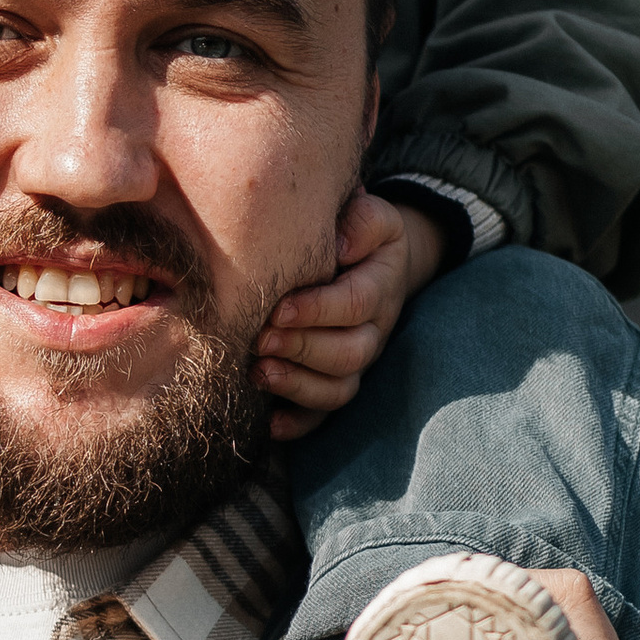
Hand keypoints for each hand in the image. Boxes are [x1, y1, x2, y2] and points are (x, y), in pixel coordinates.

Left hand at [254, 191, 446, 438]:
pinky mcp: (334, 382)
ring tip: (259, 372)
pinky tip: (269, 423)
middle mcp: (372, 331)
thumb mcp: (370, 215)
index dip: (318, 310)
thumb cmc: (355, 232)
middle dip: (303, 349)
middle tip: (261, 339)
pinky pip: (323, 414)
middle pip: (349, 354)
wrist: (368, 260)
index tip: (278, 309)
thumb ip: (361, 220)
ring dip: (298, 386)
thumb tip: (339, 245)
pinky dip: (298, 424)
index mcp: (379, 286)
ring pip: (338, 389)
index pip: (356, 304)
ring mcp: (354, 361)